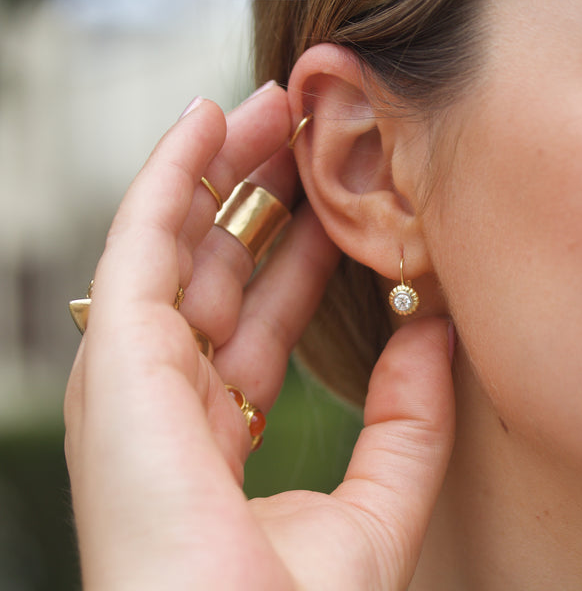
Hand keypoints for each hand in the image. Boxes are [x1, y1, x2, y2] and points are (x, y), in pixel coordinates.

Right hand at [64, 86, 455, 589]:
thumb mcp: (382, 500)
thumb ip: (410, 417)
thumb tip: (433, 329)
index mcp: (218, 441)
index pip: (260, 329)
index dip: (297, 265)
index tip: (335, 215)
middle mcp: (170, 405)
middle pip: (216, 277)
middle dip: (259, 204)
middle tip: (303, 141)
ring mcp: (138, 380)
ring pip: (178, 248)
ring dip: (221, 174)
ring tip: (268, 110)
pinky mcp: (119, 359)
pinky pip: (139, 244)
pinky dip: (170, 178)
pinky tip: (208, 123)